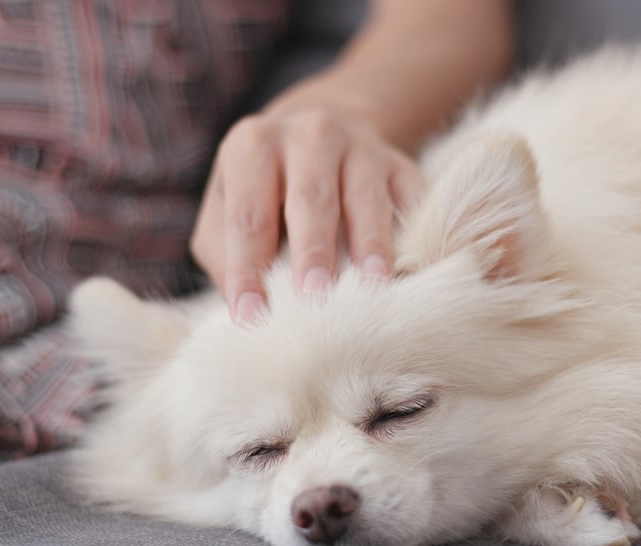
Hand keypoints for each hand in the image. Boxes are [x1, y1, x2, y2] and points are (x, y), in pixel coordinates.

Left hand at [191, 105, 423, 322]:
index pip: (249, 217)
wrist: (320, 136)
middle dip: (312, 249)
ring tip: (373, 283)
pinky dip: (413, 232)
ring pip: (365, 196)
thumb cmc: (266, 190)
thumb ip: (227, 253)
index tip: (251, 315)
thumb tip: (247, 311)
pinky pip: (411, 197)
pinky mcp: (400, 164)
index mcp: (253, 147)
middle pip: (310, 198)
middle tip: (313, 295)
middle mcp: (308, 135)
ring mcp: (360, 146)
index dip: (247, 268)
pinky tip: (413, 267)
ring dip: (370, 242)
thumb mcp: (228, 207)